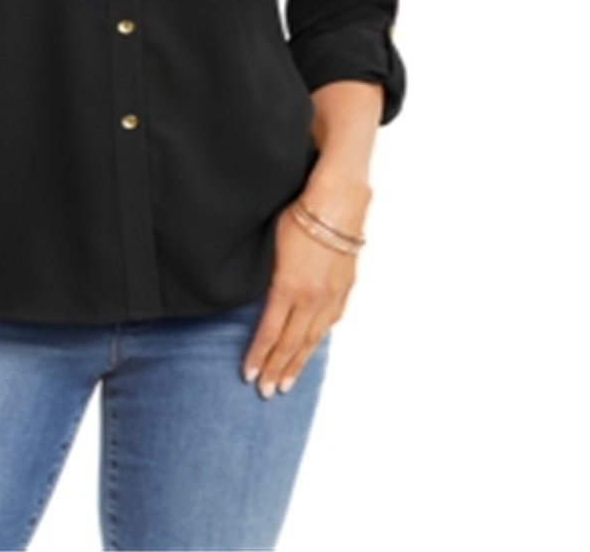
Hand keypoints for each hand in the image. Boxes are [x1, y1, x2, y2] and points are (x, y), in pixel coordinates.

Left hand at [241, 177, 368, 398]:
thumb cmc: (296, 214)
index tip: (249, 375)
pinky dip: (317, 339)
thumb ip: (264, 277)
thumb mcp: (271, 245)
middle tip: (266, 392)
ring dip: (298, 362)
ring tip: (287, 384)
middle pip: (291, 343)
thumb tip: (252, 297)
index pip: (269, 332)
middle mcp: (311, 298)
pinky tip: (310, 347)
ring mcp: (331, 295)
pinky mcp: (344, 288)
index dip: (258, 356)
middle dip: (277, 369)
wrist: (336, 201)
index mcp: (288, 287)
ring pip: (312, 338)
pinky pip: (329, 321)